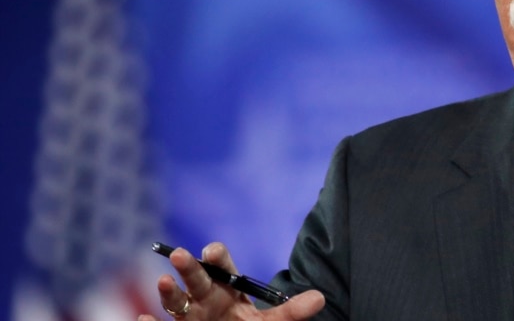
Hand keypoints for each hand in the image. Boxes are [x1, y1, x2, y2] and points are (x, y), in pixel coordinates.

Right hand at [138, 242, 324, 320]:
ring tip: (163, 282)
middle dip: (188, 267)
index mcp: (229, 287)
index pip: (222, 265)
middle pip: (197, 279)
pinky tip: (142, 319)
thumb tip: (319, 298)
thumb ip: (292, 312)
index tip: (211, 252)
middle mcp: (206, 298)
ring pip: (177, 302)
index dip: (216, 256)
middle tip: (180, 254)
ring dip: (168, 292)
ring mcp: (191, 317)